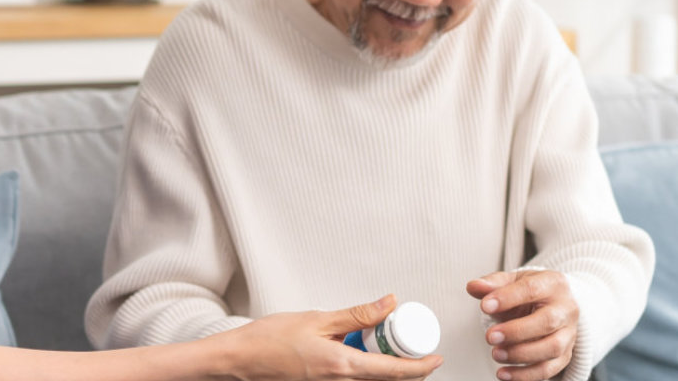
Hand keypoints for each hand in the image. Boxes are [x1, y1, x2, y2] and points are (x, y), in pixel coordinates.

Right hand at [209, 294, 442, 380]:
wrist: (240, 360)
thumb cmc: (269, 341)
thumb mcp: (319, 319)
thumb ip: (358, 314)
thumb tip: (391, 304)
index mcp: (343, 368)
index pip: (396, 372)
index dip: (422, 367)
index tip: (437, 358)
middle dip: (405, 365)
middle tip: (408, 341)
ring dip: (383, 366)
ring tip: (376, 342)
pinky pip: (354, 380)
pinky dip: (364, 368)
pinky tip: (354, 350)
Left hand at [467, 270, 577, 380]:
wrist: (549, 305)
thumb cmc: (530, 293)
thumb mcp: (512, 281)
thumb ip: (493, 284)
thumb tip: (473, 286)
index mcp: (553, 284)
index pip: (532, 289)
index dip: (507, 298)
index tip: (485, 306)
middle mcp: (566, 309)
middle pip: (548, 321)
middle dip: (516, 331)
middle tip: (490, 337)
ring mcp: (568, 333)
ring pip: (552, 348)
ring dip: (521, 355)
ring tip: (496, 354)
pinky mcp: (565, 355)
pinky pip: (549, 369)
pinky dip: (525, 375)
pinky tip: (504, 373)